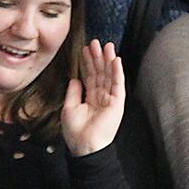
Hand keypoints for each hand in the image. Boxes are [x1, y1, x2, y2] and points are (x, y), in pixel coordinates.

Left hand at [61, 40, 125, 155]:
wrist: (85, 146)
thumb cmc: (76, 132)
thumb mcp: (69, 108)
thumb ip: (73, 92)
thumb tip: (75, 78)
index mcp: (91, 99)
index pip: (90, 76)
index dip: (88, 63)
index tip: (85, 49)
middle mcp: (102, 97)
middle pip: (100, 73)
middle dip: (98, 57)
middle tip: (95, 42)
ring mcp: (110, 99)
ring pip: (109, 76)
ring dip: (108, 60)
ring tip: (106, 46)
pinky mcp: (117, 103)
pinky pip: (118, 84)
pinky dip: (117, 72)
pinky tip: (115, 60)